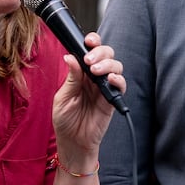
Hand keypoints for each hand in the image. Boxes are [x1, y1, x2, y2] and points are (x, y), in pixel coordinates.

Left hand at [52, 32, 125, 154]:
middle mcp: (94, 78)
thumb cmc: (65, 121)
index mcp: (81, 73)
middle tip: (90, 60)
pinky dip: (118, 79)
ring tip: (97, 72)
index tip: (88, 41)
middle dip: (101, 52)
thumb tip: (71, 57)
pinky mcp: (112, 99)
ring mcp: (104, 88)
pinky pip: (121, 85)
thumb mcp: (63, 97)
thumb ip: (71, 78)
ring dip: (108, 64)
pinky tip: (110, 80)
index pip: (90, 52)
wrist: (73, 142)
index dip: (92, 42)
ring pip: (115, 66)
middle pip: (106, 54)